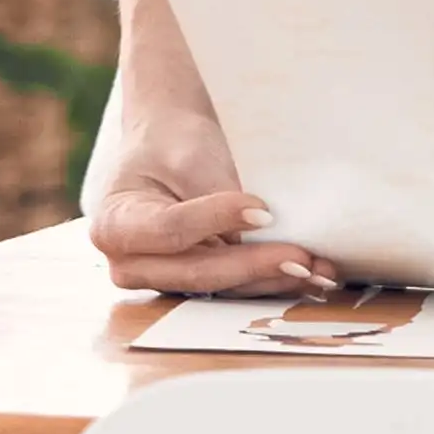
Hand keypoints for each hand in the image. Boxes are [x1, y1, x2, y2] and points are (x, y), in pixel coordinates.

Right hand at [91, 94, 333, 295]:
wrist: (168, 148)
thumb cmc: (172, 145)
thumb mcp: (189, 157)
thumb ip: (217, 196)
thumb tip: (261, 229)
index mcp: (115, 224)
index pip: (170, 230)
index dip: (217, 222)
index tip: (262, 211)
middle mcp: (130, 265)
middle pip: (197, 272)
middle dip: (253, 266)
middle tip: (300, 257)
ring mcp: (160, 282)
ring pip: (220, 288)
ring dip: (271, 280)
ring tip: (317, 269)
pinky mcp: (192, 286)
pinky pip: (232, 288)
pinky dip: (270, 280)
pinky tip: (310, 274)